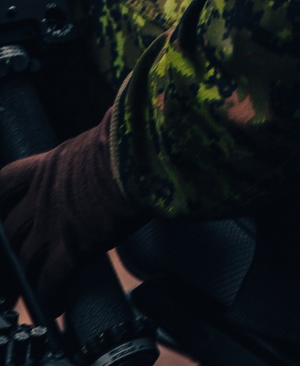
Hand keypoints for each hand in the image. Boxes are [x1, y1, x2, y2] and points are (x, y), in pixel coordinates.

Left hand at [0, 109, 145, 314]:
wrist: (139, 154)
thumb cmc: (127, 141)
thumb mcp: (94, 143)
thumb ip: (83, 159)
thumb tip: (101, 157)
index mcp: (48, 167)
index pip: (6, 182)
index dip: (0, 201)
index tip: (3, 216)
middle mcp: (44, 198)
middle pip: (12, 231)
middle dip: (10, 251)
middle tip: (12, 267)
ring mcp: (54, 225)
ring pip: (26, 261)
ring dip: (27, 279)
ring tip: (32, 292)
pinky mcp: (73, 249)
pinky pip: (51, 282)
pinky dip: (50, 297)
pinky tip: (55, 305)